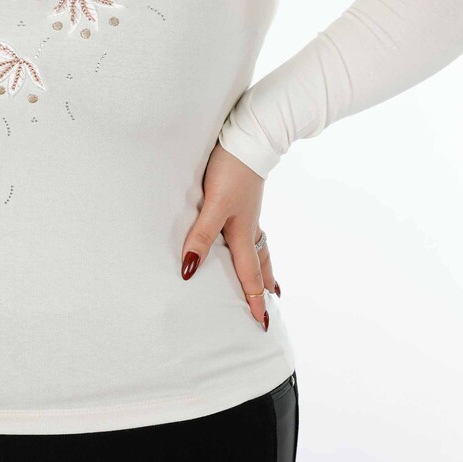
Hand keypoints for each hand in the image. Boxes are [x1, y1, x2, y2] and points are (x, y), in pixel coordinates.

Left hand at [181, 141, 279, 330]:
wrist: (249, 138)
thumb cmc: (231, 171)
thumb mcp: (214, 205)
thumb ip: (201, 236)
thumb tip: (190, 270)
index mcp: (243, 233)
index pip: (250, 274)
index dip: (254, 300)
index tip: (262, 324)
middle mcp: (249, 226)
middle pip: (261, 263)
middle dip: (265, 286)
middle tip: (272, 306)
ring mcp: (249, 212)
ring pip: (260, 247)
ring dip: (266, 266)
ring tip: (272, 281)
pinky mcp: (244, 198)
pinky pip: (253, 231)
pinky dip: (257, 244)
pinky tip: (251, 237)